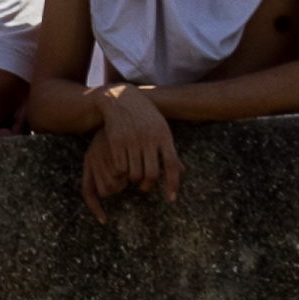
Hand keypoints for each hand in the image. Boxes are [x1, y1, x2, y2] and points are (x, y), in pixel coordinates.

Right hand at [81, 87, 182, 221]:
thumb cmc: (145, 117)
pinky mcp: (116, 142)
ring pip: (134, 173)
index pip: (172, 165)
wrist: (121, 99)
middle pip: (152, 174)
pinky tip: (121, 171)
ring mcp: (132, 140)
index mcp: (164, 135)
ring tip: (132, 178)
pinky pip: (120, 167)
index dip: (173, 184)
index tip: (171, 199)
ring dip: (133, 181)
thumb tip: (182, 171)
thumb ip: (169, 149)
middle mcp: (149, 139)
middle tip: (144, 188)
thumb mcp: (161, 128)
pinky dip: (121, 173)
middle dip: (148, 186)